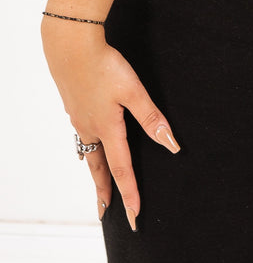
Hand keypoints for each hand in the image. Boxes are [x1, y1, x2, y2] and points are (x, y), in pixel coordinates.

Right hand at [41, 18, 179, 229]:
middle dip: (104, 192)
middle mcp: (90, 129)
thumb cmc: (103, 66)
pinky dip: (87, 150)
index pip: (121, 169)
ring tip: (99, 184)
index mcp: (108, 129)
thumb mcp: (133, 91)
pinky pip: (82, 137)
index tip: (134, 215)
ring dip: (95, 172)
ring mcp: (79, 118)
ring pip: (89, 153)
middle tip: (106, 212)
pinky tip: (88, 144)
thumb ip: (151, 118)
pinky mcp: (74, 106)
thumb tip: (171, 145)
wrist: (71, 47)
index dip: (130, 193)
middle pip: (99, 168)